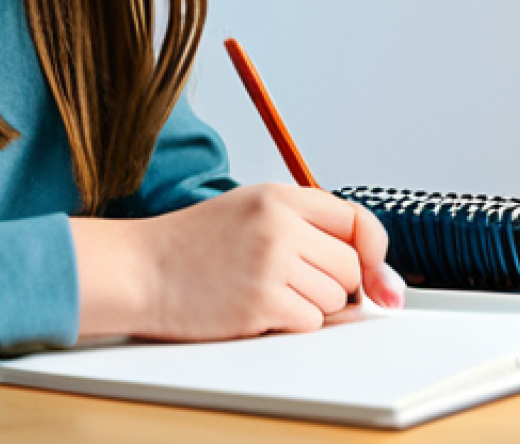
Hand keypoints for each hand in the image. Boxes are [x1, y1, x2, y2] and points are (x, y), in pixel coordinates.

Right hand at [72, 184, 403, 341]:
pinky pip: (308, 323)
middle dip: (334, 285)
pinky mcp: (261, 302)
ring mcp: (271, 262)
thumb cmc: (194, 246)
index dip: (373, 252)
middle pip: (350, 267)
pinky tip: (253, 308)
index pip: (357, 220)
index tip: (377, 277)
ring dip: (308, 307)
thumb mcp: (250, 212)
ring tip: (263, 290)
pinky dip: (288, 323)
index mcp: (278, 195)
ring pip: (333, 299)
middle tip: (293, 284)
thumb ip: (305, 229)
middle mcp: (279, 223)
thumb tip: (371, 275)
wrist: (141, 269)